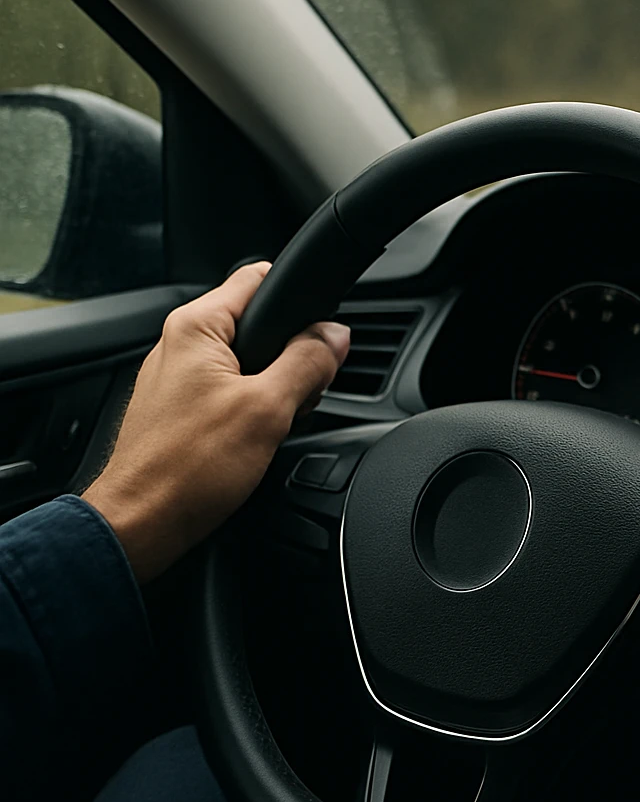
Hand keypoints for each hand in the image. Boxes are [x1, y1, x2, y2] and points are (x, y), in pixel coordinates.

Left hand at [83, 262, 349, 581]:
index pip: (260, 278)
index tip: (322, 333)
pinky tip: (254, 437)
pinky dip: (251, 406)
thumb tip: (335, 335)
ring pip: (247, 360)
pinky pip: (229, 390)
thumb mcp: (268, 409)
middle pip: (258, 323)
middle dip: (292, 353)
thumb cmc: (186, 469)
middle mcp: (179, 344)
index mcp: (196, 327)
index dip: (300, 302)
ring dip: (273, 385)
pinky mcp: (179, 408)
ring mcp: (176, 377)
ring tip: (274, 420)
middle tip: (300, 392)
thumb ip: (308, 362)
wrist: (141, 523)